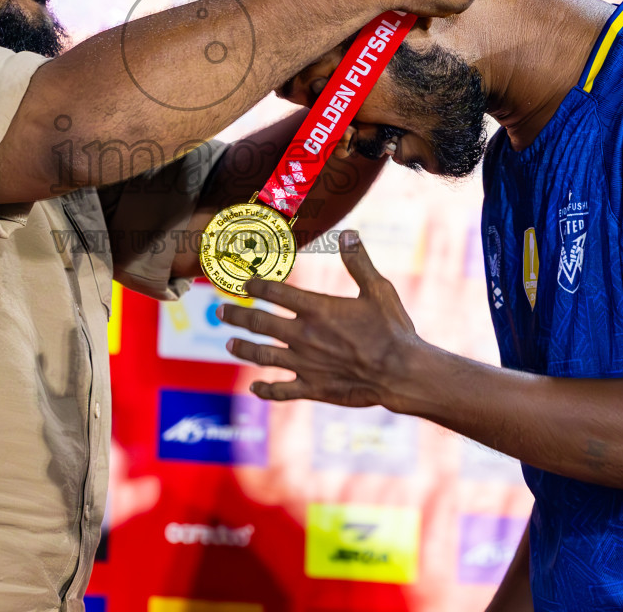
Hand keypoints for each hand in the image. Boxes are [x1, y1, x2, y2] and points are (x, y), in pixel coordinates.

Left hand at [220, 230, 422, 406]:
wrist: (401, 372)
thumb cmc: (392, 329)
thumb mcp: (378, 289)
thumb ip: (358, 262)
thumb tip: (348, 233)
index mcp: (317, 309)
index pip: (276, 292)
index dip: (256, 286)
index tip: (244, 283)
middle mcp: (304, 335)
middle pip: (259, 323)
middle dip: (237, 315)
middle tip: (220, 312)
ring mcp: (306, 364)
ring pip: (263, 355)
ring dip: (243, 348)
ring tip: (229, 343)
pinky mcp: (313, 388)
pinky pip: (282, 389)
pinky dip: (265, 388)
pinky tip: (255, 387)